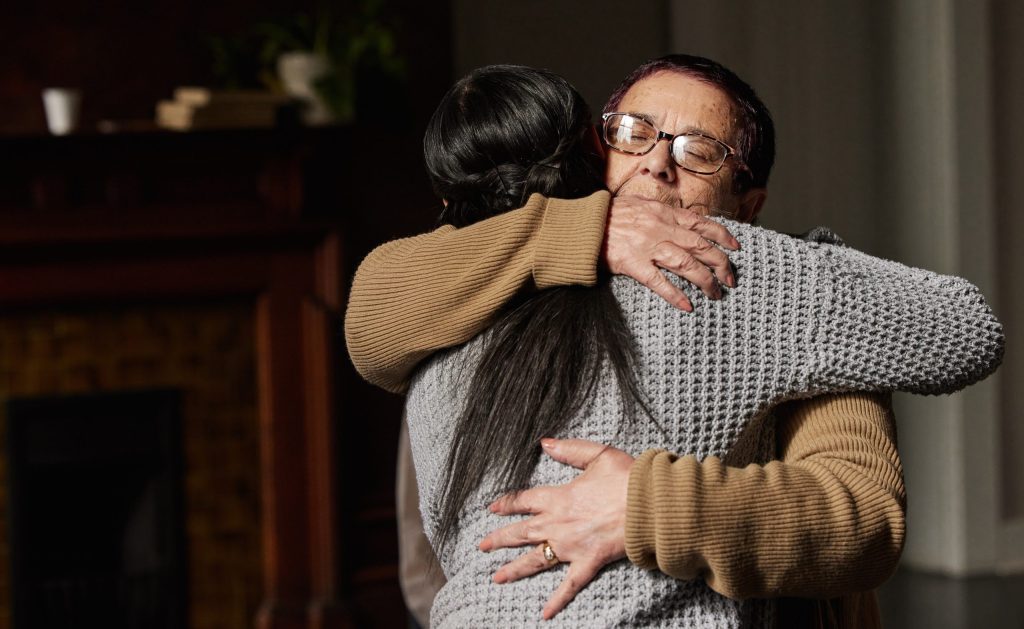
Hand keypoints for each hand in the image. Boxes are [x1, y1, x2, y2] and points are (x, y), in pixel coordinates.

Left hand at [479, 438, 633, 619]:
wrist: (650, 505)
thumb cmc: (627, 478)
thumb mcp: (598, 455)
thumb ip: (569, 449)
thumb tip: (545, 443)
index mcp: (559, 497)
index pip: (524, 500)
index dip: (507, 504)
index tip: (492, 508)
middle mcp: (558, 523)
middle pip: (521, 532)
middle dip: (499, 539)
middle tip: (482, 546)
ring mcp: (570, 546)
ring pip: (535, 559)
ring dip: (514, 568)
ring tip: (497, 577)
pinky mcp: (588, 562)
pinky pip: (568, 585)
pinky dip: (557, 600)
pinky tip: (544, 614)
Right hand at [603, 195, 738, 311]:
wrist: (583, 225)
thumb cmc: (608, 214)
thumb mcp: (639, 203)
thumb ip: (660, 211)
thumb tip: (679, 218)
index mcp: (663, 212)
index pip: (701, 224)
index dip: (722, 236)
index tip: (735, 247)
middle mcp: (661, 228)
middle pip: (701, 247)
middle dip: (721, 263)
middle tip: (730, 279)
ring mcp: (648, 247)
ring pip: (687, 265)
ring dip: (705, 281)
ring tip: (716, 294)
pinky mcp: (634, 265)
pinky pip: (659, 282)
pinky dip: (675, 295)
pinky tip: (688, 305)